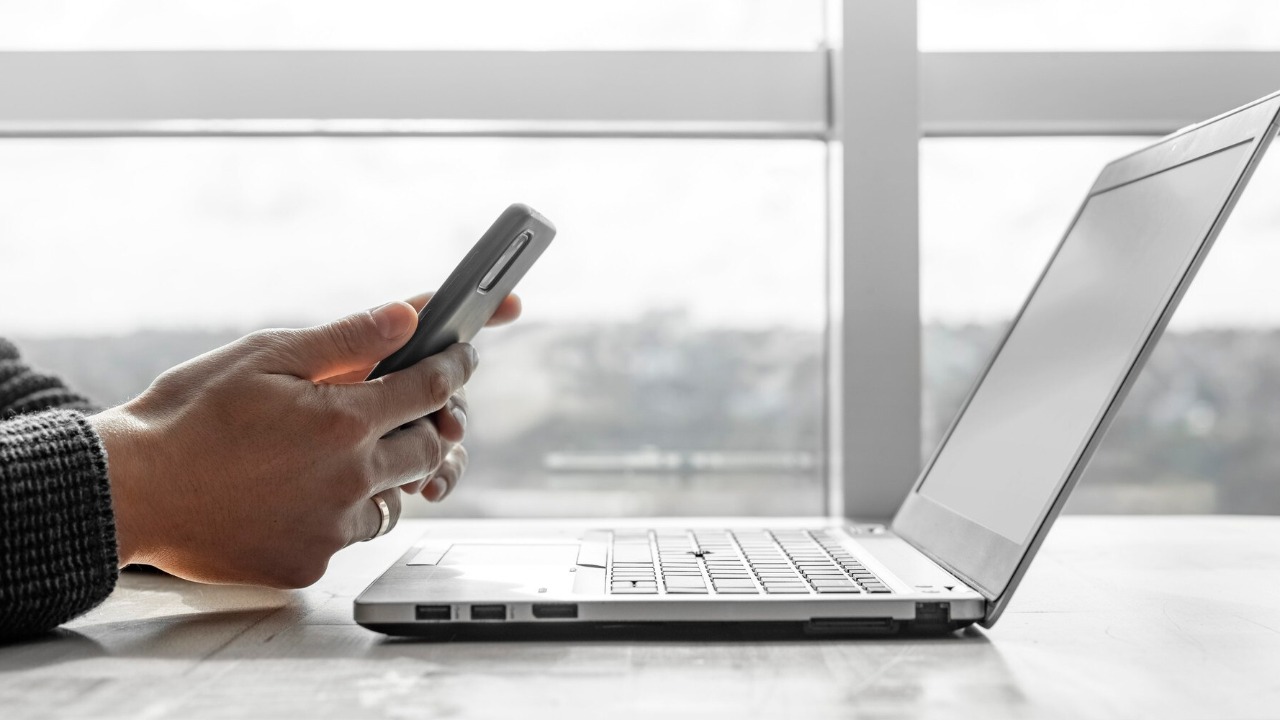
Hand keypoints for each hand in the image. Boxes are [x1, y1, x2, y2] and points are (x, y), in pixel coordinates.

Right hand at [91, 300, 478, 587]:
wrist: (128, 491)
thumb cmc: (189, 416)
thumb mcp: (267, 356)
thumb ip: (348, 340)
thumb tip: (410, 315)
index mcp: (343, 420)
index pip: (432, 387)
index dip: (455, 366)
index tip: (462, 356)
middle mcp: (350, 480)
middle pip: (429, 449)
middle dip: (430, 423)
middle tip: (411, 408)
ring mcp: (331, 529)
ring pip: (395, 498)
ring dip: (387, 473)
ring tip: (348, 453)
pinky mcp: (309, 564)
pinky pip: (351, 534)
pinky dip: (344, 512)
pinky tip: (307, 492)